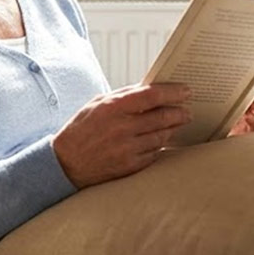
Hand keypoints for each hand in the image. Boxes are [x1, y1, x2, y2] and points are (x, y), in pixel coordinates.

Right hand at [52, 83, 192, 188]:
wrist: (66, 164)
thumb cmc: (82, 129)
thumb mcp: (97, 104)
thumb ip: (123, 95)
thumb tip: (149, 88)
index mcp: (113, 108)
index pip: (152, 96)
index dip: (172, 93)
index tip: (186, 91)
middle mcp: (122, 128)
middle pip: (163, 117)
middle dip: (180, 112)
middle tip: (187, 110)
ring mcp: (127, 149)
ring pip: (162, 136)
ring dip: (173, 128)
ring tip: (177, 123)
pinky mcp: (130, 166)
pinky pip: (155, 153)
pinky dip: (160, 145)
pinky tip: (162, 139)